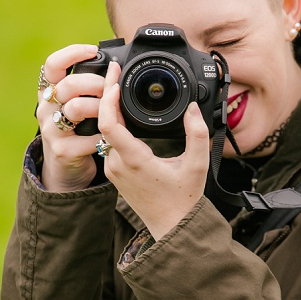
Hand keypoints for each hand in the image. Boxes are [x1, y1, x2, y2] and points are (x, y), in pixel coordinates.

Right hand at [37, 44, 102, 191]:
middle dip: (95, 83)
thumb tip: (115, 66)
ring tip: (112, 113)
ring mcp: (52, 130)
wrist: (65, 168)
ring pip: (75, 108)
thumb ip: (88, 87)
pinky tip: (110, 137)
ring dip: (100, 107)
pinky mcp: (63, 150)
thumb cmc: (77, 130)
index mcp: (50, 92)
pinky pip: (88, 138)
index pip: (52, 65)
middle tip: (111, 90)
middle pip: (68, 85)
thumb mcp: (77, 104)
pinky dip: (103, 136)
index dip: (71, 54)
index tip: (93, 51)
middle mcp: (46, 108)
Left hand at [98, 62, 211, 238]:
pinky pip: (106, 142)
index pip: (109, 122)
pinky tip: (121, 111)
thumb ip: (198, 134)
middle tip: (116, 72)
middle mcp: (117, 163)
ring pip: (103, 131)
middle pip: (102, 121)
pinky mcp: (113, 172)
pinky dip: (112, 123)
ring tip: (117, 87)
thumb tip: (193, 108)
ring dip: (108, 109)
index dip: (109, 97)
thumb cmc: (184, 198)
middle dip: (107, 94)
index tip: (116, 77)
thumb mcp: (198, 164)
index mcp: (135, 160)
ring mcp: (112, 168)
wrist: (171, 226)